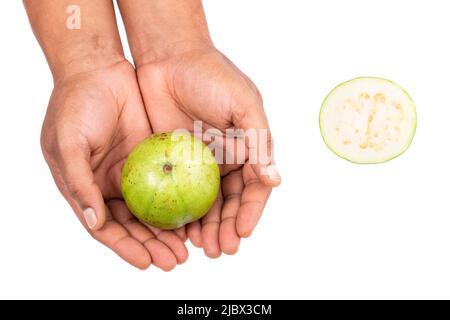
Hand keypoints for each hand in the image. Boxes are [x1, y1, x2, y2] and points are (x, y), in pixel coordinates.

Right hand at [41, 60, 187, 269]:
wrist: (98, 69)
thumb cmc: (74, 104)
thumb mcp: (68, 143)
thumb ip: (79, 182)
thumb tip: (95, 223)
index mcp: (87, 188)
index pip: (107, 228)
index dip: (126, 247)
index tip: (147, 262)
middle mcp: (111, 185)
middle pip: (135, 224)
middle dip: (154, 245)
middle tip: (175, 260)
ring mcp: (135, 171)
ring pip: (155, 206)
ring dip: (169, 228)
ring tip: (189, 246)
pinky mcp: (153, 154)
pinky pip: (170, 180)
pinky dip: (180, 197)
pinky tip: (196, 212)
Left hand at [136, 47, 280, 257]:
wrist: (170, 57)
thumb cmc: (213, 76)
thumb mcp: (243, 105)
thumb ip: (259, 142)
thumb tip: (274, 180)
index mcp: (248, 149)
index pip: (254, 188)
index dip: (250, 212)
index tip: (242, 233)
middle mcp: (225, 161)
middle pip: (229, 203)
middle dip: (227, 228)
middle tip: (220, 250)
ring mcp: (197, 164)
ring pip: (204, 204)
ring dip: (205, 227)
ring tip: (201, 247)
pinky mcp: (172, 161)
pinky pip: (177, 192)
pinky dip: (180, 212)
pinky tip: (177, 230)